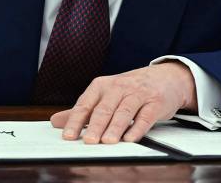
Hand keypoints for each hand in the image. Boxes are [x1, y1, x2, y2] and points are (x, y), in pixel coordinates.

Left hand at [50, 62, 196, 143]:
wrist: (164, 77)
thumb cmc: (130, 88)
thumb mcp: (104, 94)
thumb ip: (82, 109)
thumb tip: (56, 121)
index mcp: (102, 86)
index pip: (85, 104)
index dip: (75, 120)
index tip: (68, 136)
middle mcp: (118, 88)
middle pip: (104, 108)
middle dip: (95, 125)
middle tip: (89, 141)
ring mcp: (138, 94)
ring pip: (124, 111)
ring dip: (115, 127)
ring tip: (108, 141)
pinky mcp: (155, 103)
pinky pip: (145, 116)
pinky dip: (137, 127)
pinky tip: (130, 138)